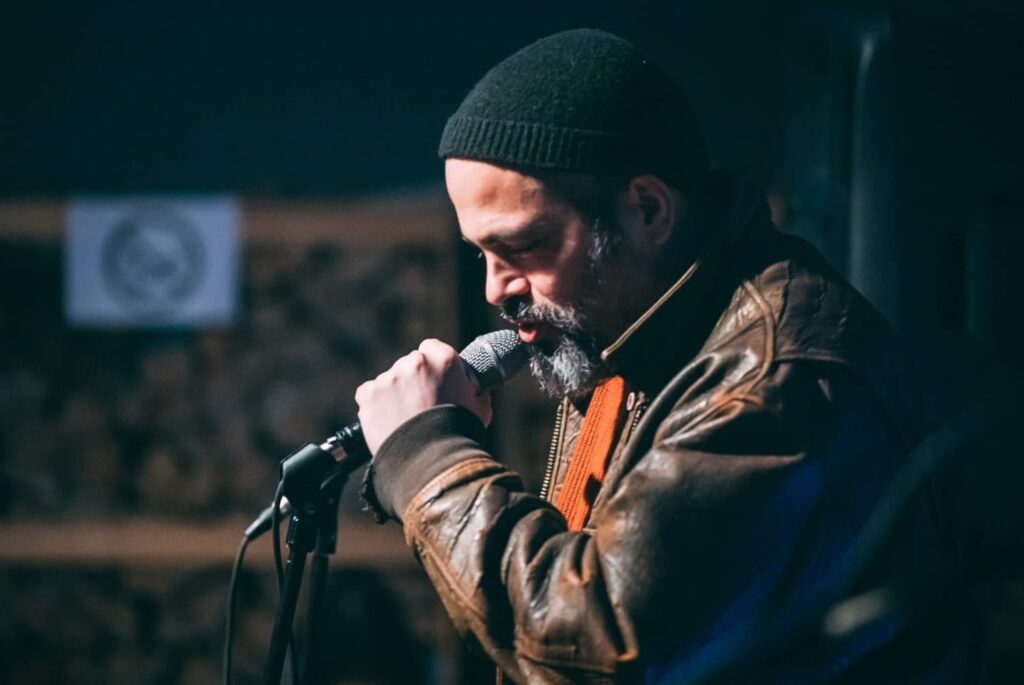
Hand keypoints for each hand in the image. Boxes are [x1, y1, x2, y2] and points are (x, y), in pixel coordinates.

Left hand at [355, 338, 492, 454]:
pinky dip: (376, 406)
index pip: (432, 348)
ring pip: (390, 381)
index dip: (433, 365)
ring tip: (405, 421)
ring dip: (395, 394)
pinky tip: (389, 423)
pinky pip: (369, 394)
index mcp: (444, 359)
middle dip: (413, 380)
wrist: (431, 462)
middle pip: (410, 364)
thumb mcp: (479, 406)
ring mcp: (389, 378)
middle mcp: (415, 362)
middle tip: (420, 405)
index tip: (434, 380)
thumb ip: (471, 387)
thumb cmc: (460, 435)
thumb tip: (471, 385)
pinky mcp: (369, 394)